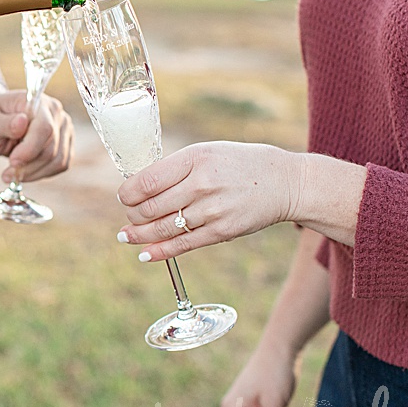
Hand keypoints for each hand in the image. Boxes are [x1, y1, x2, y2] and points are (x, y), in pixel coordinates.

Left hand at [0, 90, 73, 181]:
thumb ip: (5, 123)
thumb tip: (22, 122)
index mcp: (37, 101)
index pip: (44, 128)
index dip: (30, 149)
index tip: (13, 161)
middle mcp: (56, 114)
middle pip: (51, 148)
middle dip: (28, 165)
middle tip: (7, 173)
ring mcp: (63, 129)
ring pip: (57, 160)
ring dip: (34, 172)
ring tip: (12, 174)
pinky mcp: (64, 145)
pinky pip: (59, 166)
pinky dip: (41, 173)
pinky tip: (25, 172)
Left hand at [116, 142, 303, 260]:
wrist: (283, 183)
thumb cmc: (240, 163)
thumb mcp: (207, 152)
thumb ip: (177, 168)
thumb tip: (142, 186)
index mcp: (195, 159)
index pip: (148, 180)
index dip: (128, 192)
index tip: (123, 196)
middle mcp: (202, 185)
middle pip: (152, 207)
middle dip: (132, 214)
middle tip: (127, 215)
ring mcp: (212, 211)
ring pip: (164, 229)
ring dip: (139, 235)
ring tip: (125, 236)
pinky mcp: (222, 232)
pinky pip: (184, 245)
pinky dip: (160, 252)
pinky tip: (145, 254)